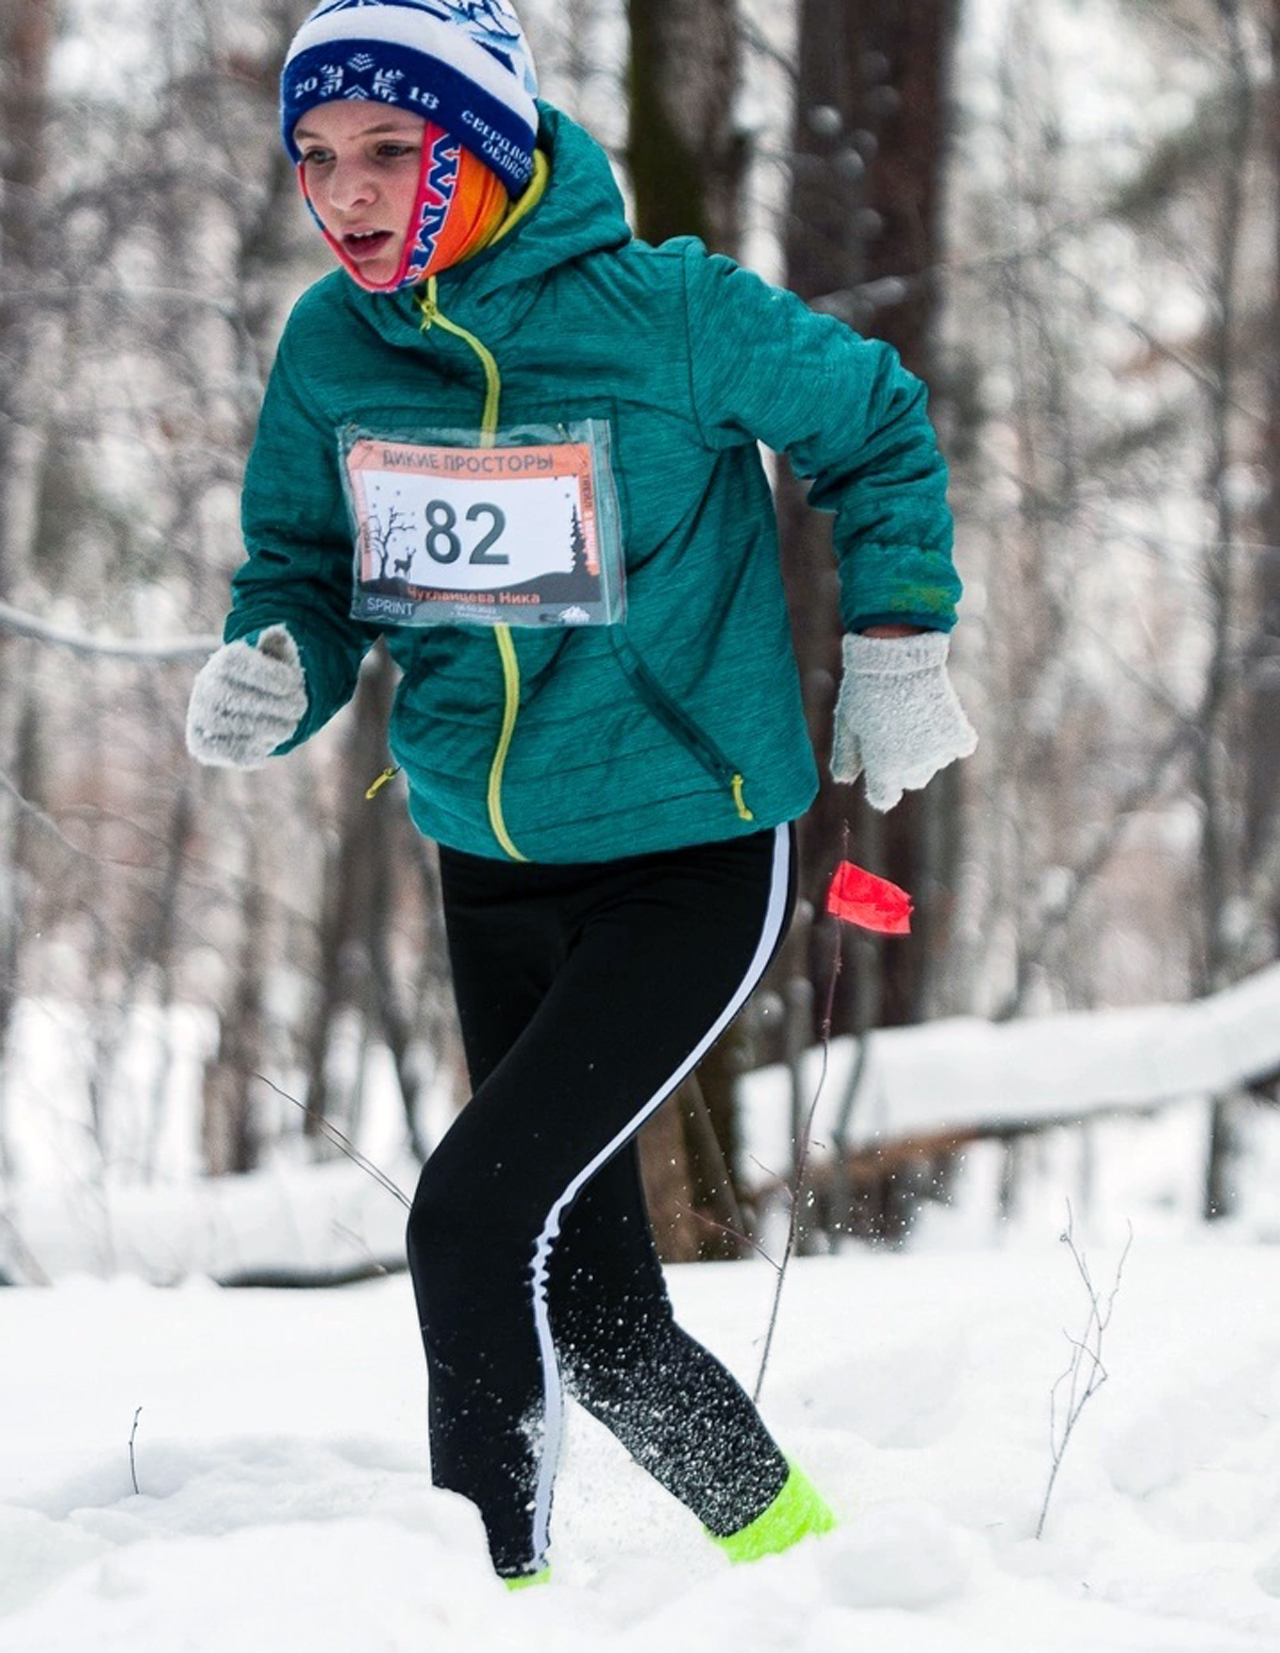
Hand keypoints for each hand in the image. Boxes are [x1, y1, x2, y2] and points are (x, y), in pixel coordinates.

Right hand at [186, 625, 307, 767]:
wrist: (251, 706)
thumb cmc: (271, 680)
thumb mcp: (279, 659)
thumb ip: (278, 646)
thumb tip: (276, 633)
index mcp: (224, 661)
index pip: (236, 662)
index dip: (267, 673)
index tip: (294, 682)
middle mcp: (205, 686)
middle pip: (234, 695)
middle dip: (275, 704)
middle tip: (300, 707)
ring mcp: (200, 715)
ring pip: (231, 724)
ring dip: (267, 727)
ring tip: (290, 726)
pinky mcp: (201, 743)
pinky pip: (225, 751)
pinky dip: (252, 752)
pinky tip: (268, 744)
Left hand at [831, 630, 976, 810]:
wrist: (899, 658)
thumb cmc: (865, 690)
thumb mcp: (847, 722)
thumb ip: (846, 756)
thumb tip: (845, 779)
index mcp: (883, 767)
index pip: (884, 797)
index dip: (880, 786)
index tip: (879, 772)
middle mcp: (912, 767)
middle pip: (910, 780)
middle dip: (902, 766)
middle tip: (894, 734)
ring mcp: (937, 752)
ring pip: (933, 764)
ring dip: (925, 751)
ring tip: (912, 718)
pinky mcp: (957, 734)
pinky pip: (960, 747)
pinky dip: (952, 738)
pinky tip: (938, 720)